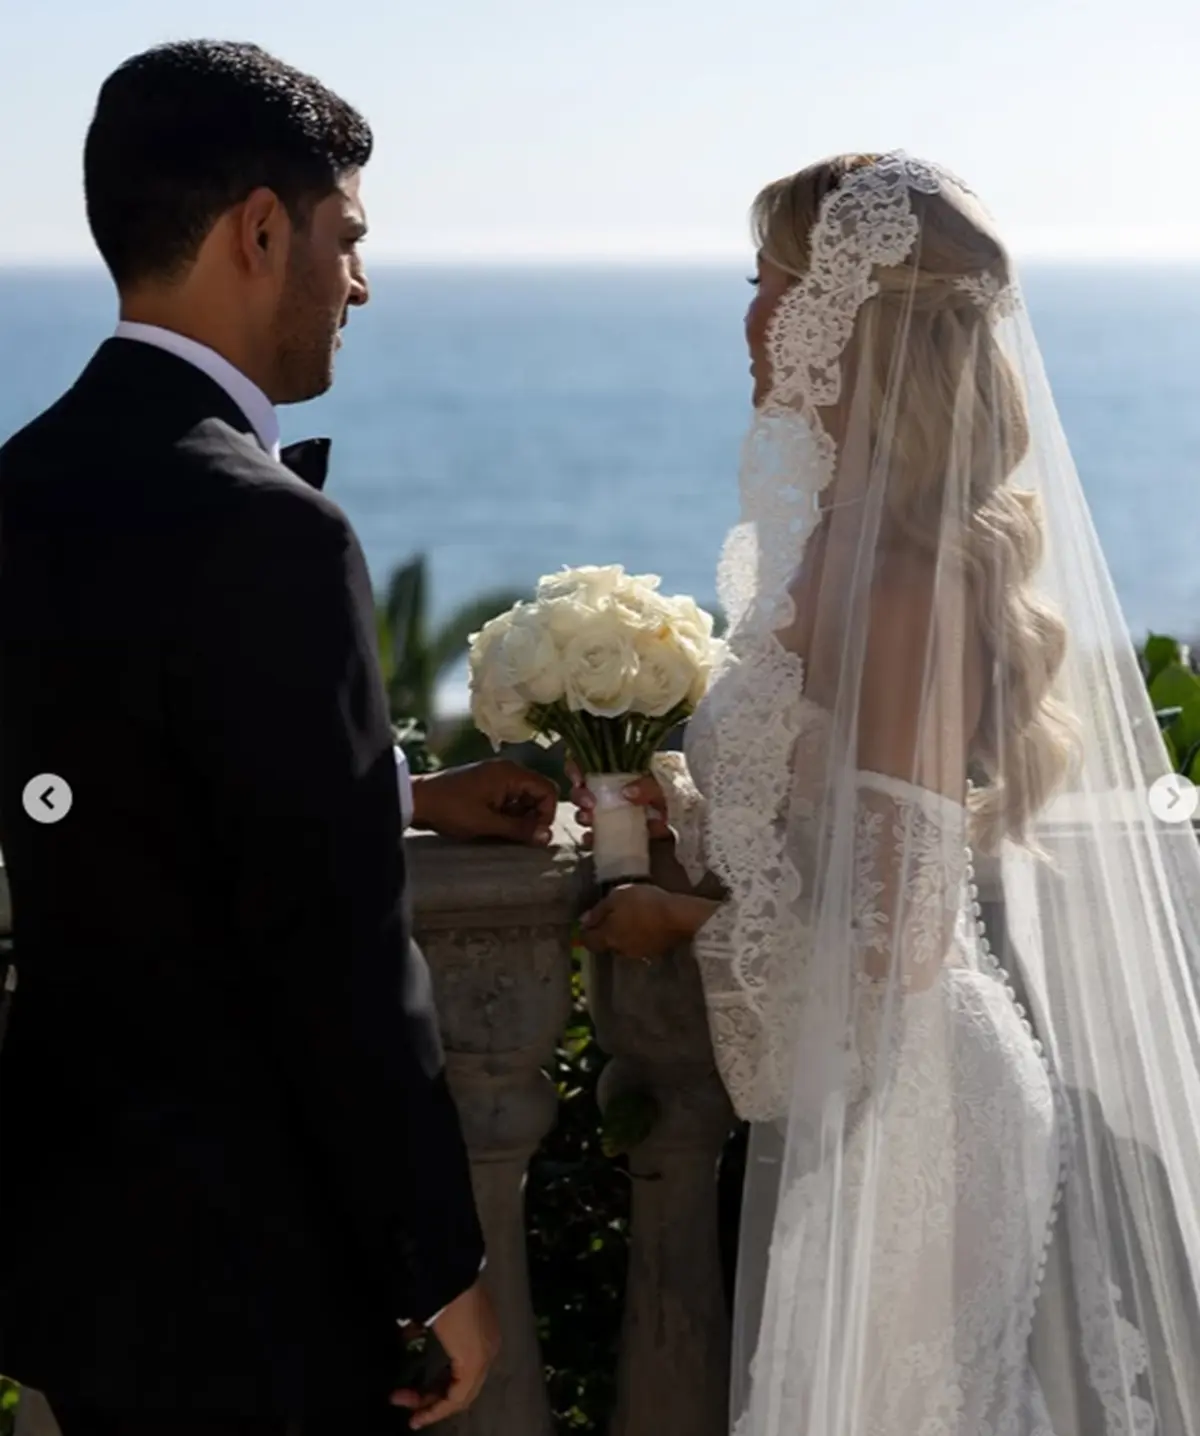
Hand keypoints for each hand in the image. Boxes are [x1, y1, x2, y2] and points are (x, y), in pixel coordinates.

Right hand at [391, 1279, 499, 1429]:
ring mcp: (485, 1355)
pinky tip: (420, 1411)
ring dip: (433, 1405)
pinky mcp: (476, 1361)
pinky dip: (439, 1406)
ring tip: (411, 1413)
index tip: (413, 1393)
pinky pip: (458, 1396)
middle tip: (405, 1405)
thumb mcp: (431, 1313)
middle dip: (431, 1399)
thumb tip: (406, 1336)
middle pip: (463, 1388)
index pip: (464, 1373)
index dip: (438, 1388)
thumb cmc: (440, 1290)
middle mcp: (489, 1348)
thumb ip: (421, 1328)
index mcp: (482, 1335)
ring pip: (460, 1395)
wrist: (450, 1275)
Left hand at [411, 760, 557, 843]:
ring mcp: (496, 776)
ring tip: (502, 831)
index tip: (534, 834)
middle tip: (519, 836)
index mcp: (510, 773)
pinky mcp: (486, 784)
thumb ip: (519, 829)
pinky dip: (507, 813)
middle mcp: (507, 770)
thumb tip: (547, 837)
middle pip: (537, 793)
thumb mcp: (487, 823)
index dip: (546, 814)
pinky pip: (509, 798)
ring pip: (523, 797)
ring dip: (519, 816)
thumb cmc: (451, 810)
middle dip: (533, 816)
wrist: (418, 800)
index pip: (547, 790)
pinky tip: (494, 824)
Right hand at [566, 759, 670, 843]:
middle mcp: (613, 789)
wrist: (692, 821)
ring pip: (587, 811)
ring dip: (583, 815)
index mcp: (621, 769)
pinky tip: (590, 839)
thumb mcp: (667, 783)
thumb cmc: (680, 794)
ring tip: (589, 820)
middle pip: (584, 788)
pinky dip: (591, 837)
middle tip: (588, 804)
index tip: (579, 780)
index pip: (590, 762)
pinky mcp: (618, 833)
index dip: (577, 768)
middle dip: (579, 795)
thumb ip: (648, 785)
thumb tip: (627, 792)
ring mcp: (614, 811)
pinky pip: (597, 834)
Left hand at [580, 883, 714, 960]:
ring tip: (630, 919)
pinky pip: (639, 945)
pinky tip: (645, 925)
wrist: (679, 917)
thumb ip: (598, 910)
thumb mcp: (617, 897)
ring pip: (622, 945)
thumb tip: (583, 921)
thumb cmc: (644, 903)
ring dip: (622, 935)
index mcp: (607, 937)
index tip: (588, 921)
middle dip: (605, 933)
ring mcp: (638, 953)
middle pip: (605, 944)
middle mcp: (620, 949)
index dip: (585, 932)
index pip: (588, 941)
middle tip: (611, 917)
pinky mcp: (654, 952)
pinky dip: (638, 937)